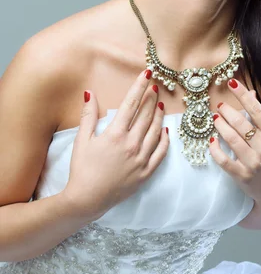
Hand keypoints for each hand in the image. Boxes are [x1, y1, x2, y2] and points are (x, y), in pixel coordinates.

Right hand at [62, 69, 168, 218]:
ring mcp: (141, 159)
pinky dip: (165, 139)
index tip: (147, 74)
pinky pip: (161, 152)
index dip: (139, 87)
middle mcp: (131, 145)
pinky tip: (165, 130)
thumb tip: (89, 93)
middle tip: (155, 86)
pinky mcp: (146, 173)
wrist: (87, 199)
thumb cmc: (82, 169)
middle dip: (151, 97)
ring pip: (156, 131)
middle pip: (146, 115)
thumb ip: (88, 115)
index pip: (131, 104)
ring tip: (160, 104)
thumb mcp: (82, 140)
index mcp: (115, 134)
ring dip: (159, 115)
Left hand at [209, 80, 260, 210]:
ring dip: (219, 125)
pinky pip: (223, 159)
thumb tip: (251, 94)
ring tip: (216, 119)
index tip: (232, 83)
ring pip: (230, 138)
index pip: (257, 110)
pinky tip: (212, 141)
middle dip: (226, 111)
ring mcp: (253, 162)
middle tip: (220, 106)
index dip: (243, 95)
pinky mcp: (242, 176)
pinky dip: (215, 149)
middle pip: (240, 123)